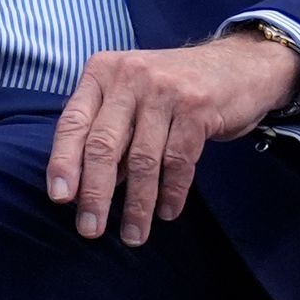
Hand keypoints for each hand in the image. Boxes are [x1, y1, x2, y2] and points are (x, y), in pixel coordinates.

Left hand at [46, 34, 299, 245]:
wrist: (240, 64)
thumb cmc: (172, 89)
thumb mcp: (130, 94)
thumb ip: (108, 130)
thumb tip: (87, 187)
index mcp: (102, 72)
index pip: (72, 123)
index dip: (63, 163)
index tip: (59, 198)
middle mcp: (129, 77)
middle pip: (103, 145)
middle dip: (95, 193)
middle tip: (90, 229)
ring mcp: (164, 91)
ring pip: (143, 159)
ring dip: (138, 204)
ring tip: (134, 234)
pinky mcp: (198, 107)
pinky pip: (179, 160)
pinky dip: (172, 192)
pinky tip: (167, 212)